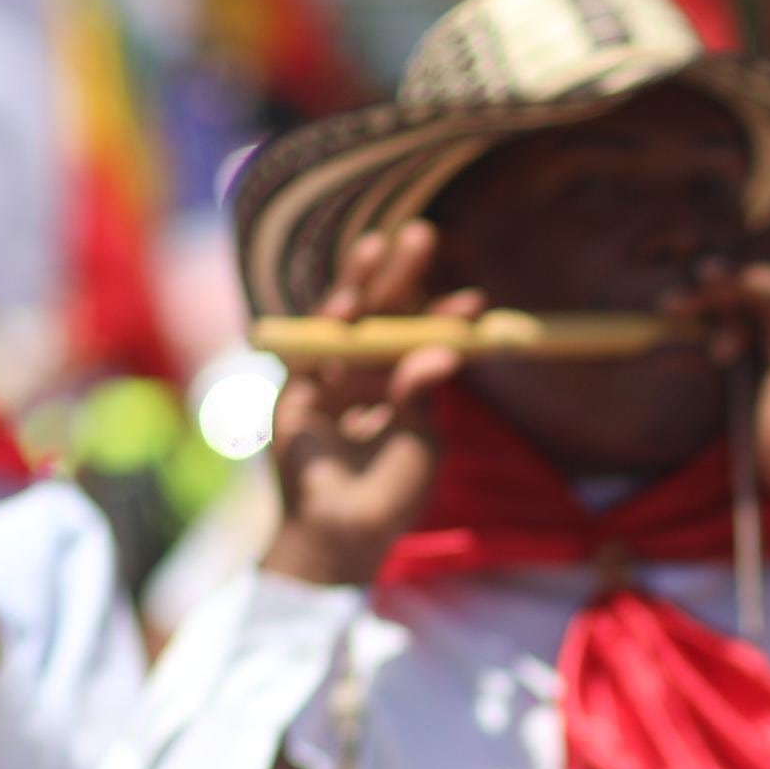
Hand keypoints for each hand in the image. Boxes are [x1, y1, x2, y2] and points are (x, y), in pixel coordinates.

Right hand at [264, 223, 478, 588]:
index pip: (424, 337)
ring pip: (345, 319)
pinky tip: (348, 304)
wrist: (342, 532)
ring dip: (361, 282)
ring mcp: (330, 379)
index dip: (444, 316)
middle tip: (423, 236)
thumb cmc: (390, 495)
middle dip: (402, 277)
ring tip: (380, 246)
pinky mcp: (296, 391)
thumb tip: (444, 350)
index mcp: (404, 386)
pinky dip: (327, 326)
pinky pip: (311, 348)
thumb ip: (423, 394)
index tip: (473, 302)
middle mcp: (367, 374)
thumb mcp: (420, 440)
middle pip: (383, 312)